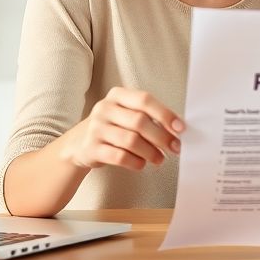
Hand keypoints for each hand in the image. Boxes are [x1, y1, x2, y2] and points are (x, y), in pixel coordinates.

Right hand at [63, 87, 183, 170]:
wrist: (78, 144)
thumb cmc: (112, 127)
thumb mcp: (126, 114)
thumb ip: (148, 116)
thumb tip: (177, 128)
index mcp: (117, 95)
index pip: (144, 100)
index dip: (165, 114)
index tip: (180, 128)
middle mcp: (105, 108)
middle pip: (139, 122)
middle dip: (162, 137)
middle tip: (175, 148)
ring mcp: (96, 128)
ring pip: (131, 141)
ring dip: (151, 152)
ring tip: (160, 159)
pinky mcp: (92, 148)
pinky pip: (119, 157)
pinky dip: (135, 162)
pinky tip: (142, 164)